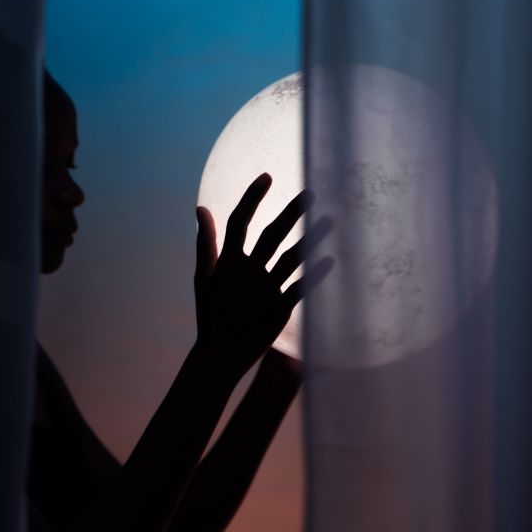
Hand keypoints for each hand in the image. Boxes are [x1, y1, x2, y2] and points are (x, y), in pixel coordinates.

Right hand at [193, 173, 331, 379]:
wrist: (218, 355)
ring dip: (312, 238)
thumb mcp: (203, 277)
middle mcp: (246, 273)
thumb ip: (204, 242)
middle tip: (312, 191)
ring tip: (331, 219)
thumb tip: (200, 208)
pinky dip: (315, 274)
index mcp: (227, 262)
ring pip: (292, 259)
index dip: (252, 198)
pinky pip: (300, 288)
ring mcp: (263, 291)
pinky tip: (331, 259)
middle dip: (292, 212)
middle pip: (272, 235)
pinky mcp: (278, 309)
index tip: (266, 176)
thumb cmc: (211, 313)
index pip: (238, 221)